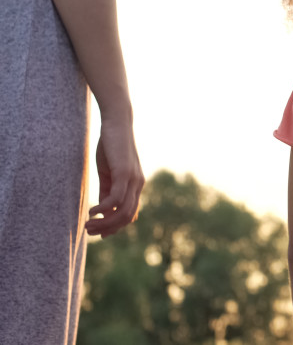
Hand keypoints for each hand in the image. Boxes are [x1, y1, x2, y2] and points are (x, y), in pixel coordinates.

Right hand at [86, 119, 144, 237]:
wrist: (117, 124)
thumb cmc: (111, 147)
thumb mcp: (108, 173)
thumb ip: (107, 191)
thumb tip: (103, 211)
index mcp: (135, 186)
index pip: (130, 214)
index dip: (116, 227)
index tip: (100, 233)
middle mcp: (138, 185)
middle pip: (127, 217)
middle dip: (108, 228)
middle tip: (90, 232)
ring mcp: (133, 179)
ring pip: (123, 211)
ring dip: (105, 222)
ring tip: (88, 224)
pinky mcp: (124, 173)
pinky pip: (116, 198)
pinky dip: (104, 209)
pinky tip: (92, 211)